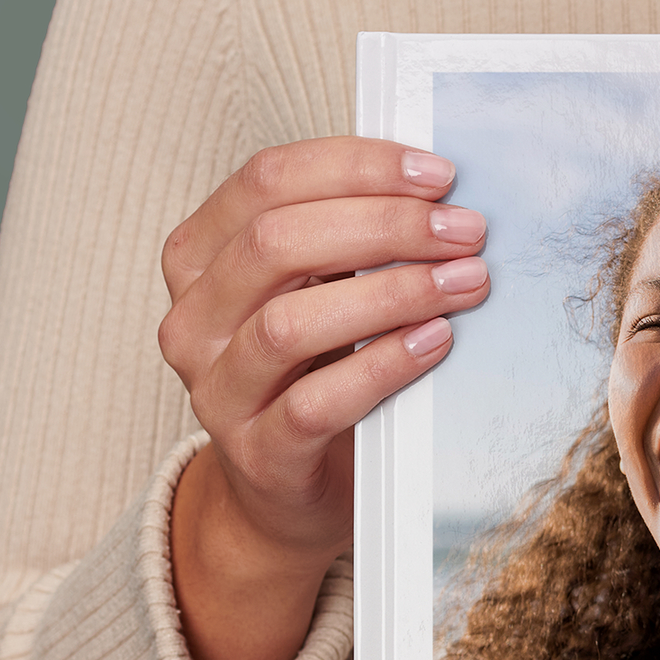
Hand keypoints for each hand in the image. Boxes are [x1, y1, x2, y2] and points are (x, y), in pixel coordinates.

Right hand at [156, 138, 491, 659]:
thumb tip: (438, 194)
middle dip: (384, 224)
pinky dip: (382, 366)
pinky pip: (316, 404)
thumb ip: (348, 239)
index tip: (437, 174)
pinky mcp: (256, 453)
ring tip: (465, 283)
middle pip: (276, 242)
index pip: (266, 180)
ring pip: (290, 323)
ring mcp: (217, 390)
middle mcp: (194, 319)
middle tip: (463, 230)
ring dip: (391, 293)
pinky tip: (435, 341)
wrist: (285, 494)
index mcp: (200, 256)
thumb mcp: (315, 290)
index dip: (356, 165)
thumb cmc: (310, 373)